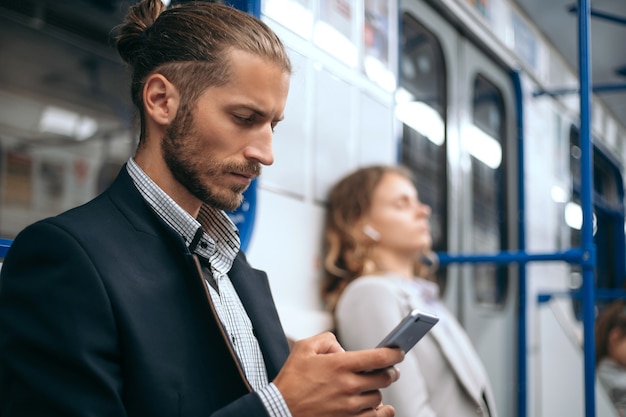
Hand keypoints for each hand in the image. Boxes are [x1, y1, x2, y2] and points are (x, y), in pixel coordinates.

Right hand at [273, 332, 402, 416]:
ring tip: (371, 386)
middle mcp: (349, 386)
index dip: (394, 353)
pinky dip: (380, 412)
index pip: (379, 358)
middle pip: (385, 378)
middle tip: (389, 369)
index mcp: (340, 365)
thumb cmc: (291, 379)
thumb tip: (343, 348)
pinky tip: (381, 407)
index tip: (399, 351)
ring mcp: (350, 407)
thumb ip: (327, 340)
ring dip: (378, 391)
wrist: (280, 410)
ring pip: (379, 398)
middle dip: (390, 371)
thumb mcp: (304, 348)